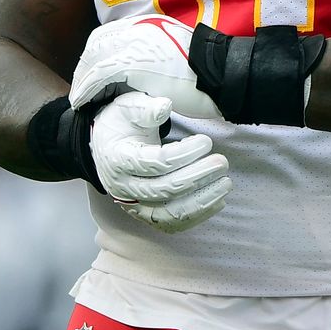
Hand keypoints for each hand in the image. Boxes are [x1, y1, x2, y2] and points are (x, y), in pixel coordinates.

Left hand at [69, 15, 223, 118]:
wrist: (223, 75)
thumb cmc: (207, 72)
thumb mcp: (177, 53)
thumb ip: (156, 53)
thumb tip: (142, 66)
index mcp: (150, 23)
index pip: (110, 34)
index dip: (95, 55)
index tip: (90, 73)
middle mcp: (139, 27)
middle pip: (97, 44)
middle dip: (84, 66)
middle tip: (80, 88)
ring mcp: (136, 42)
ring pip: (95, 59)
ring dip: (82, 79)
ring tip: (79, 99)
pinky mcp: (134, 62)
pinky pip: (100, 75)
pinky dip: (87, 88)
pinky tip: (83, 102)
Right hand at [91, 91, 231, 232]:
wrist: (104, 147)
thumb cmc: (120, 124)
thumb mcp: (128, 107)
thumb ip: (146, 108)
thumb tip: (165, 106)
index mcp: (118, 159)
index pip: (156, 163)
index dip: (185, 154)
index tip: (206, 142)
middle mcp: (123, 187)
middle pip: (165, 189)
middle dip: (198, 176)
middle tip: (222, 162)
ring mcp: (134, 205)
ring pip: (170, 213)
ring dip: (202, 200)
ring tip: (226, 183)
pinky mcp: (145, 215)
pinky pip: (173, 223)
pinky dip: (197, 216)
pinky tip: (217, 200)